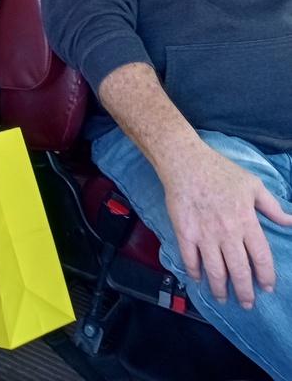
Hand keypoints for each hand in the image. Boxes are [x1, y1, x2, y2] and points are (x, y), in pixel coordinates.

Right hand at [161, 143, 291, 308]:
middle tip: (247, 303)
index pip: (261, 258)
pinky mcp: (184, 232)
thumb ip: (272, 206)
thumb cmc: (220, 171)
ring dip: (220, 289)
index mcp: (246, 221)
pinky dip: (195, 273)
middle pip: (239, 271)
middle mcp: (227, 233)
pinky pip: (190, 260)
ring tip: (223, 298)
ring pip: (215, 271)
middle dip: (245, 292)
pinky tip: (199, 279)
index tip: (268, 288)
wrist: (185, 162)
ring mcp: (204, 234)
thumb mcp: (252, 184)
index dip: (266, 277)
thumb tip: (291, 221)